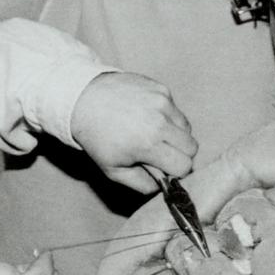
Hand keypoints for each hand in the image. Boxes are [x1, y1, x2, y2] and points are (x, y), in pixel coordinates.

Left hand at [70, 71, 196, 193]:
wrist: (82, 99)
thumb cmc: (97, 138)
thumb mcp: (113, 170)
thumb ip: (142, 185)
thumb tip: (163, 186)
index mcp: (147, 144)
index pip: (184, 165)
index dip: (175, 171)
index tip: (162, 168)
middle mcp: (159, 121)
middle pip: (192, 147)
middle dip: (179, 154)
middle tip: (160, 153)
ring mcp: (162, 101)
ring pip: (187, 128)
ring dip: (175, 135)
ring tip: (152, 134)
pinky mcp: (161, 88)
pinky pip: (176, 109)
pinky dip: (167, 116)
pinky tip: (146, 116)